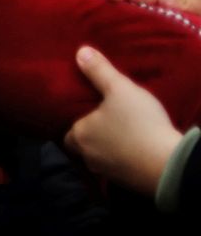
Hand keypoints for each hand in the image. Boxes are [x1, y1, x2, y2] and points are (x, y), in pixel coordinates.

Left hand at [64, 46, 182, 196]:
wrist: (168, 163)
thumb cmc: (139, 124)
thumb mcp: (120, 90)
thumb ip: (100, 72)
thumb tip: (80, 52)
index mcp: (79, 135)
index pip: (67, 131)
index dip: (77, 123)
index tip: (87, 114)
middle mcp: (87, 156)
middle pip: (83, 146)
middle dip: (92, 136)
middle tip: (107, 123)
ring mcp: (106, 172)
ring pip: (100, 158)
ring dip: (108, 148)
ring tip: (122, 134)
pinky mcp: (125, 183)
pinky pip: (118, 168)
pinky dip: (124, 159)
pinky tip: (135, 150)